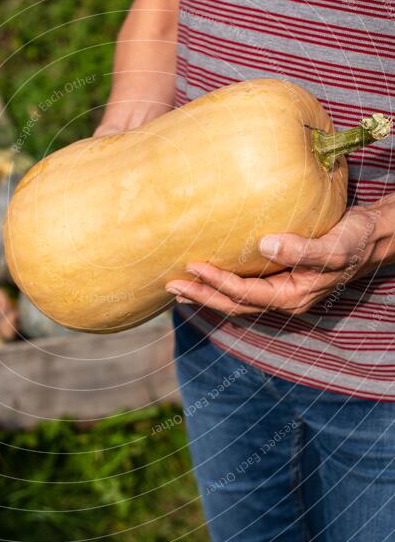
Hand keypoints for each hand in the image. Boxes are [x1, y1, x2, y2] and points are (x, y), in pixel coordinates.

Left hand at [165, 205, 382, 316]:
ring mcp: (281, 290)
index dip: (218, 283)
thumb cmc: (355, 239)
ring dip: (207, 294)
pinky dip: (222, 284)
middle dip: (202, 296)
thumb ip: (301, 249)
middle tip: (170, 286)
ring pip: (237, 299)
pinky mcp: (279, 278)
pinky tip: (206, 276)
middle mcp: (284, 298)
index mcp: (293, 295)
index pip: (247, 295)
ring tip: (178, 288)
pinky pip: (245, 287)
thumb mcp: (333, 245)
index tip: (193, 268)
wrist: (371, 237)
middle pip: (235, 305)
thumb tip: (264, 244)